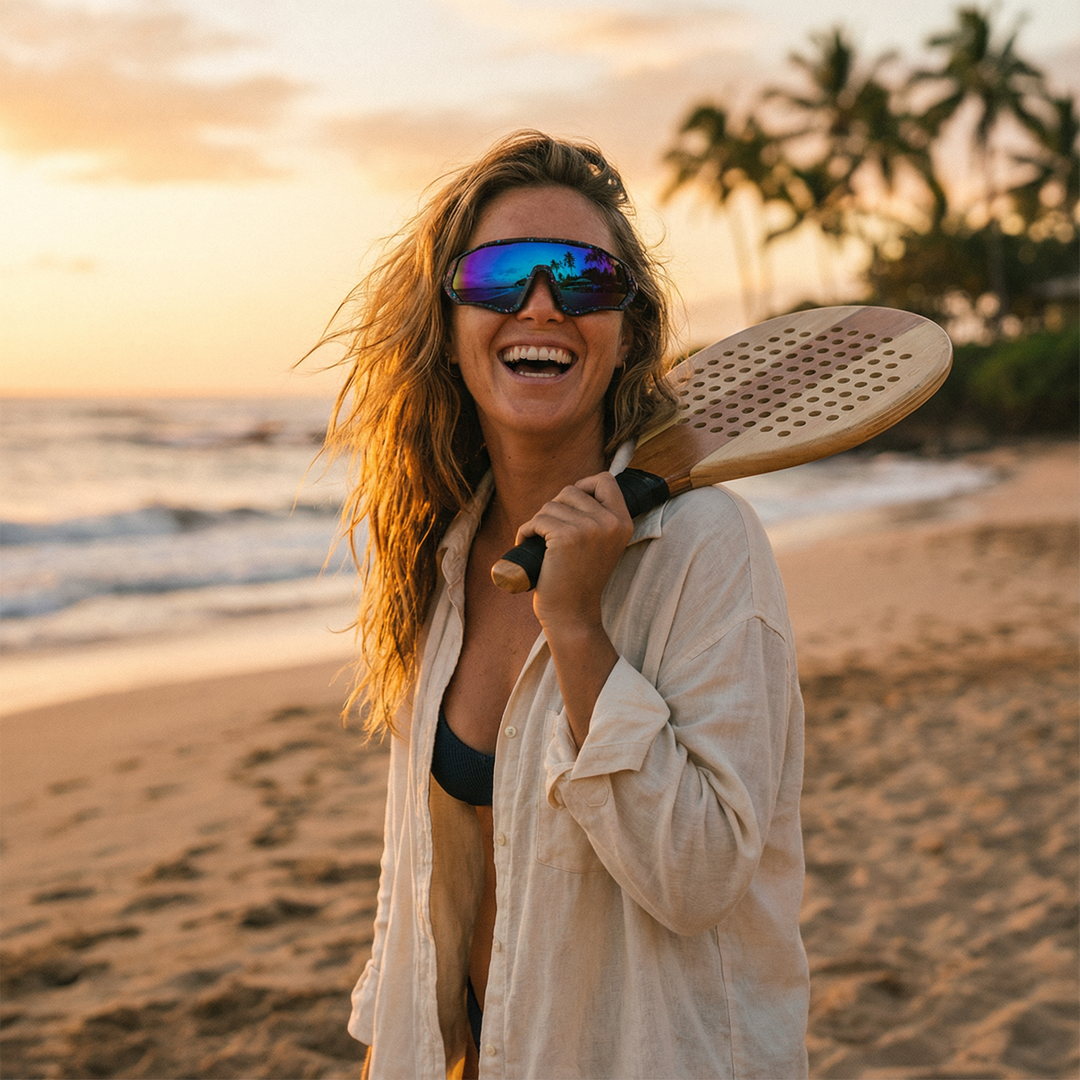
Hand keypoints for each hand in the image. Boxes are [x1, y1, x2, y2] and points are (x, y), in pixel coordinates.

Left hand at [516, 471, 632, 631]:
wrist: (573, 614)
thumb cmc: (580, 580)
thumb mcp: (601, 544)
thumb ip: (599, 519)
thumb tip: (576, 488)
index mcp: (623, 522)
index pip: (605, 479)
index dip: (584, 485)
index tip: (570, 507)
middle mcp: (610, 522)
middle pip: (571, 490)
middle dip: (555, 509)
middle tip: (551, 534)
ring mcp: (589, 528)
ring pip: (551, 505)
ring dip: (539, 522)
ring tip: (540, 544)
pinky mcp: (565, 536)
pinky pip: (537, 520)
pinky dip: (525, 532)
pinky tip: (527, 546)